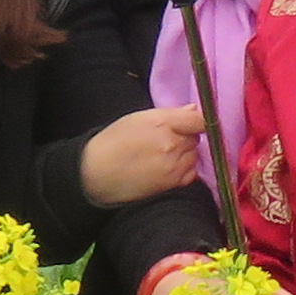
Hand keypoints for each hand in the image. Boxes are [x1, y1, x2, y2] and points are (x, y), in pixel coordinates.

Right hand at [78, 103, 207, 206]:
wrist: (96, 174)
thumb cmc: (114, 142)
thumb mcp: (138, 118)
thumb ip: (170, 113)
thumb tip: (195, 110)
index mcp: (162, 123)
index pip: (199, 120)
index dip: (198, 120)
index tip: (192, 123)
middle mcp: (171, 144)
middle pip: (196, 137)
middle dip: (186, 136)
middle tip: (166, 138)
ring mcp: (174, 165)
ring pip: (195, 155)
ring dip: (186, 153)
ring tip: (164, 153)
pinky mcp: (172, 183)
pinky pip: (192, 173)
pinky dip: (186, 169)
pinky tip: (169, 166)